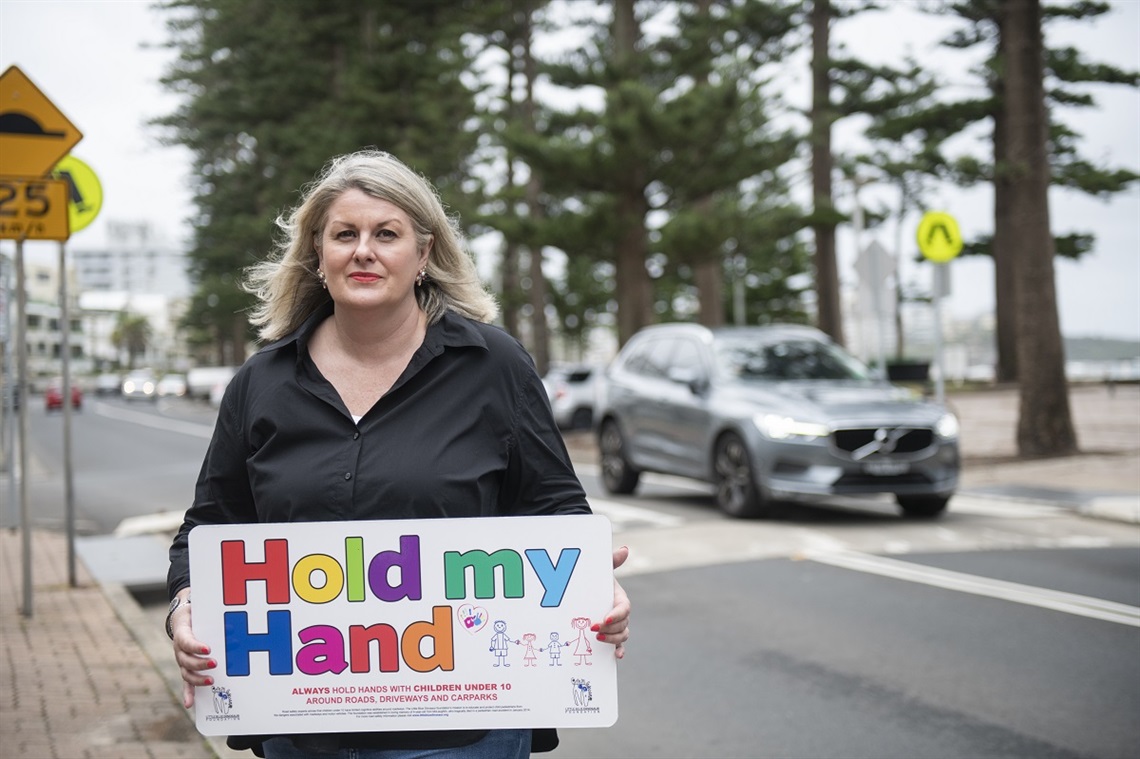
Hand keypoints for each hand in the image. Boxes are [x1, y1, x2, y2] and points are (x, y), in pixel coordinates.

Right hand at [169, 589, 215, 708]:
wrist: (184, 618)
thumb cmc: (197, 615)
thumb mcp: (202, 611)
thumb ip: (213, 618)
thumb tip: (234, 627)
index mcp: (182, 635)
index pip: (186, 641)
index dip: (196, 646)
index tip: (208, 649)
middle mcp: (180, 650)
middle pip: (186, 660)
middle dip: (200, 663)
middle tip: (215, 663)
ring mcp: (182, 661)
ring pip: (187, 673)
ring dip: (197, 679)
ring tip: (211, 680)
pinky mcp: (187, 669)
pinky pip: (186, 683)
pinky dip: (188, 694)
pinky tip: (190, 705)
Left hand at [592, 545, 630, 658]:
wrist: (584, 593)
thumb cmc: (594, 580)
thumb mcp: (601, 570)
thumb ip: (612, 561)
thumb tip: (624, 549)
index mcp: (620, 599)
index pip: (624, 608)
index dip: (617, 614)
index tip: (605, 618)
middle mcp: (620, 615)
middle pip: (623, 625)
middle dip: (611, 629)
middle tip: (594, 628)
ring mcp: (616, 627)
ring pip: (622, 636)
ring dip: (613, 640)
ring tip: (598, 638)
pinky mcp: (609, 637)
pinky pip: (618, 646)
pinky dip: (619, 651)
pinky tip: (616, 656)